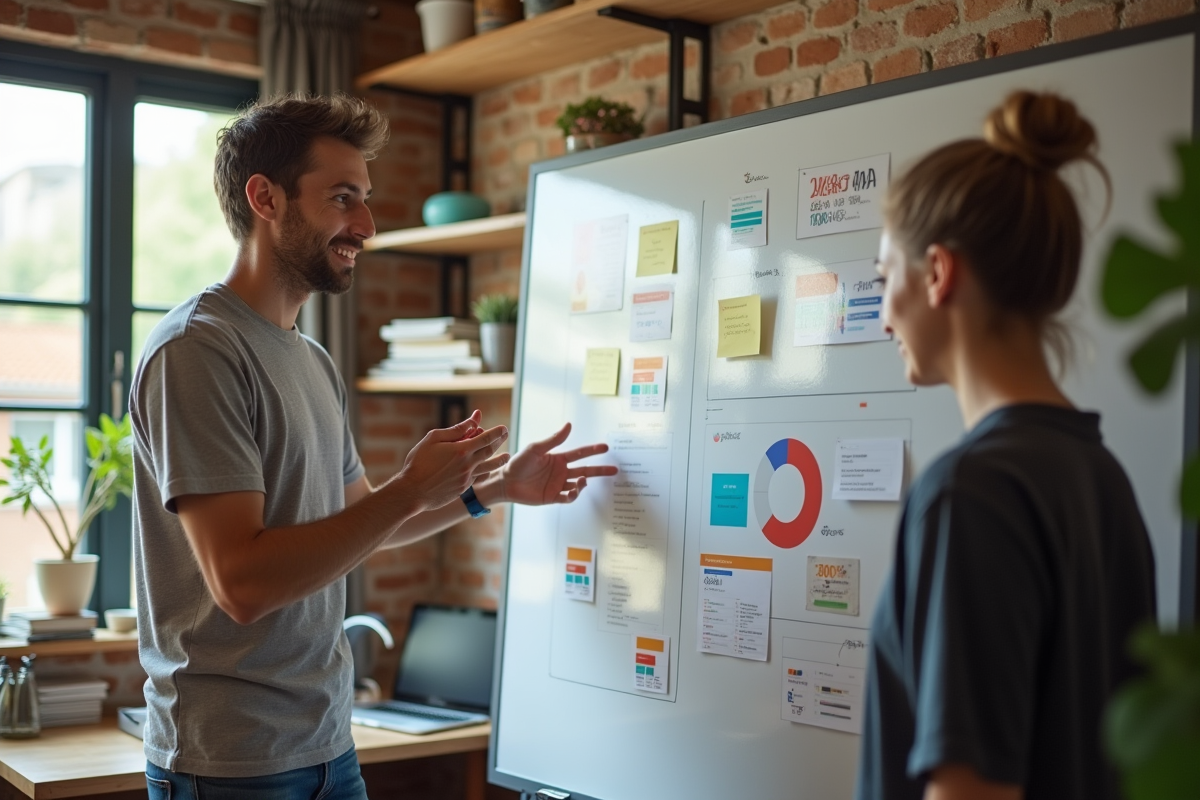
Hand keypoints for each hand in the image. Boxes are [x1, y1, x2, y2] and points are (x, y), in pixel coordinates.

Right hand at [395, 411, 509, 510]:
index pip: (485, 438)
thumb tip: (473, 421)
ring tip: (507, 456)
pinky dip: (485, 472)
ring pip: (488, 467)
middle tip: (506, 434)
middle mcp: (468, 465)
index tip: (504, 428)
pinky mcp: (463, 489)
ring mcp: (467, 479)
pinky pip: (478, 478)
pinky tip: (487, 469)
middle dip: (499, 441)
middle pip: (489, 451)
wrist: (412, 492)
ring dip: (499, 460)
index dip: (496, 432)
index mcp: (461, 450)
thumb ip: (456, 430)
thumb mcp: (433, 439)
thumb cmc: (419, 462)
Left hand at [495, 422, 617, 505]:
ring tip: (584, 479)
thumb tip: (569, 425)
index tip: (605, 447)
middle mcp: (561, 471)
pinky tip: (576, 489)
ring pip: (579, 484)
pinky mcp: (553, 497)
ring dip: (584, 482)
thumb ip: (554, 440)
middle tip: (614, 469)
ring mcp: (558, 485)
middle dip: (600, 469)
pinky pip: (568, 497)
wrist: (506, 482)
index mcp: (558, 458)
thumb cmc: (518, 463)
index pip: (580, 453)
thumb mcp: (536, 448)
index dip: (592, 450)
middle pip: (585, 469)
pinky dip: (574, 494)